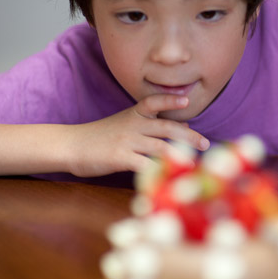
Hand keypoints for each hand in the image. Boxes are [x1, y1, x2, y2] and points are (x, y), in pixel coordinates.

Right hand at [67, 94, 208, 176]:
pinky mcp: (120, 158)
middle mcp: (133, 125)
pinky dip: (158, 171)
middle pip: (166, 127)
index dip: (170, 100)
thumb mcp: (125, 123)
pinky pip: (144, 165)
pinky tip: (169, 178)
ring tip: (193, 163)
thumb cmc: (101, 135)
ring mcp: (127, 141)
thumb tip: (183, 124)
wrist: (72, 145)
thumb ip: (152, 123)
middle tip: (205, 143)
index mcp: (134, 114)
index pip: (154, 102)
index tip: (186, 100)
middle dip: (188, 135)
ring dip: (179, 155)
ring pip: (160, 146)